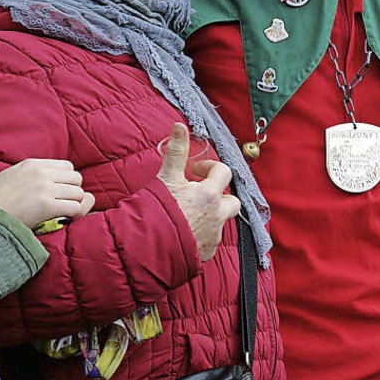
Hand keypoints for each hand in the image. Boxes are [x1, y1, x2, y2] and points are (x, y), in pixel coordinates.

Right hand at [0, 159, 94, 227]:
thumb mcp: (13, 175)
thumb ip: (34, 173)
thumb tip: (57, 178)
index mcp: (33, 164)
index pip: (68, 166)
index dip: (67, 180)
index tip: (60, 191)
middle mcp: (41, 174)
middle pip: (76, 178)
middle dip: (74, 191)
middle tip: (64, 203)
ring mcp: (44, 189)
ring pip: (78, 193)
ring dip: (74, 204)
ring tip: (63, 212)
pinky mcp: (47, 206)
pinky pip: (75, 207)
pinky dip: (74, 214)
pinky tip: (65, 219)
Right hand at [157, 122, 239, 261]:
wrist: (147, 247)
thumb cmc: (157, 211)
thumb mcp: (165, 177)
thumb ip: (176, 151)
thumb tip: (180, 126)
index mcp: (209, 195)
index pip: (224, 172)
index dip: (211, 167)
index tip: (195, 171)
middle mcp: (217, 216)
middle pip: (232, 201)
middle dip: (219, 195)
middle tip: (199, 194)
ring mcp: (213, 236)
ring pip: (221, 222)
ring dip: (211, 216)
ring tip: (189, 214)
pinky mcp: (206, 253)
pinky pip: (210, 241)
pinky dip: (202, 236)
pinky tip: (186, 233)